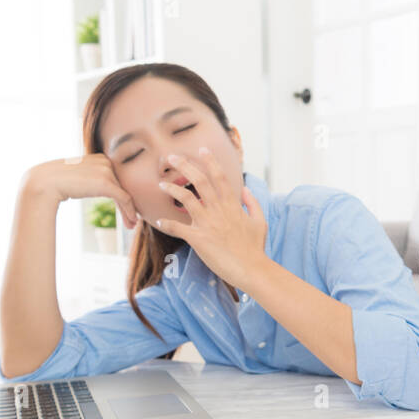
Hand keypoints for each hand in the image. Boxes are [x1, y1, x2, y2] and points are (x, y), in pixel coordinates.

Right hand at [24, 153, 138, 228]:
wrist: (45, 182)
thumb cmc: (58, 181)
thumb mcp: (79, 176)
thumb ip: (91, 178)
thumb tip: (94, 187)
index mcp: (100, 157)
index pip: (118, 178)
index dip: (123, 194)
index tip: (127, 208)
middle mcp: (106, 160)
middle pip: (123, 185)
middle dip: (129, 203)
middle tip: (133, 219)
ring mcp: (106, 170)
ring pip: (125, 193)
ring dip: (130, 211)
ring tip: (132, 224)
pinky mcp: (106, 182)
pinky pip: (124, 199)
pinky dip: (129, 211)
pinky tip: (131, 222)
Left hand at [152, 147, 268, 290]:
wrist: (252, 269)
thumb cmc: (255, 248)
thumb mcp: (260, 221)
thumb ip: (253, 203)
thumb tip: (245, 189)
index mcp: (232, 205)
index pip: (220, 176)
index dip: (210, 161)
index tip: (201, 149)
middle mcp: (219, 210)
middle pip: (200, 181)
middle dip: (184, 165)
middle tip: (171, 157)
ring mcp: (208, 223)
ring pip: (186, 198)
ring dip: (172, 189)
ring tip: (161, 184)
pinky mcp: (199, 239)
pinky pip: (177, 228)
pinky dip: (166, 224)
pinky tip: (158, 222)